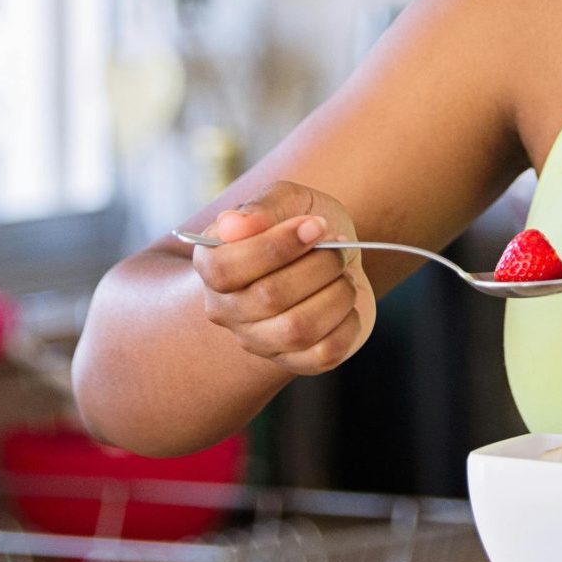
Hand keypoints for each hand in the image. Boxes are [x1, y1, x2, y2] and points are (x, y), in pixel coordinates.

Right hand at [188, 180, 375, 375]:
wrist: (334, 254)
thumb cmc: (302, 224)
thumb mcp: (287, 199)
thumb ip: (262, 207)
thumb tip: (234, 224)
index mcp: (212, 265)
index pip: (225, 269)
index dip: (276, 247)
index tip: (316, 225)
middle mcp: (227, 310)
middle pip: (269, 297)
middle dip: (318, 265)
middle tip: (337, 247)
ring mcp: (259, 341)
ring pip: (298, 330)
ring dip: (337, 294)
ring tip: (343, 275)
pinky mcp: (296, 361)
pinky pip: (325, 354)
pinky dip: (349, 323)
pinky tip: (346, 303)